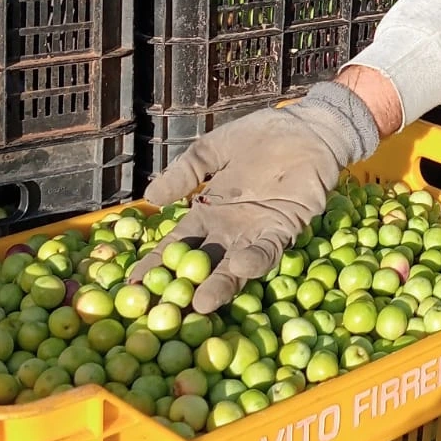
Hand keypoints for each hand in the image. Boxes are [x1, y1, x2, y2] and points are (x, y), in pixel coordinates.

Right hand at [127, 83, 379, 312]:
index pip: (177, 244)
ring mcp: (257, 231)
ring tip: (200, 303)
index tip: (133, 286)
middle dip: (183, 287)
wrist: (307, 128)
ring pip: (234, 266)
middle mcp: (230, 229)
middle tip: (162, 312)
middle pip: (203, 264)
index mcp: (209, 212)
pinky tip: (239, 266)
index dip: (156, 263)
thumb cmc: (260, 137)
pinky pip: (269, 249)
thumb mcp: (211, 150)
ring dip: (219, 284)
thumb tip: (150, 198)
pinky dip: (255, 259)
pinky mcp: (285, 227)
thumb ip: (184, 173)